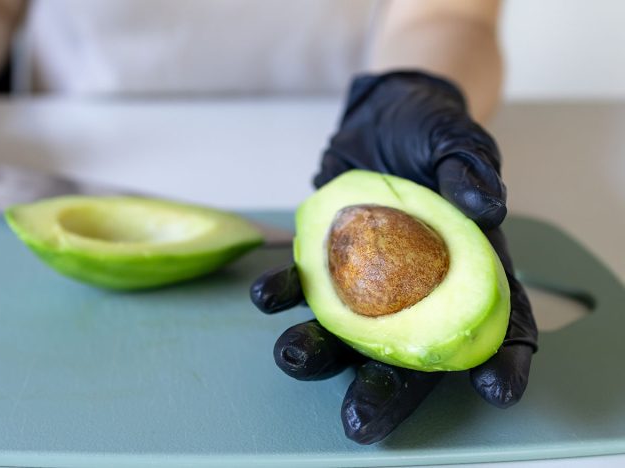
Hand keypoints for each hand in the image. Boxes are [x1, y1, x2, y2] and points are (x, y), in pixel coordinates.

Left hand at [250, 71, 537, 443]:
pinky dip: (282, 293)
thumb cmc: (431, 130)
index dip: (502, 361)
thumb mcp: (458, 139)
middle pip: (410, 351)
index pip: (499, 325)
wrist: (380, 115)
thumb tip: (488, 206)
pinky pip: (304, 284)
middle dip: (385, 389)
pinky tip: (265, 295)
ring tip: (291, 357)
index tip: (495, 391)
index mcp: (467, 268)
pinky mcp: (327, 258)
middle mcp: (417, 287)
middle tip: (359, 421)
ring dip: (317, 350)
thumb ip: (472, 169)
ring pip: (347, 330)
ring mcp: (367, 278)